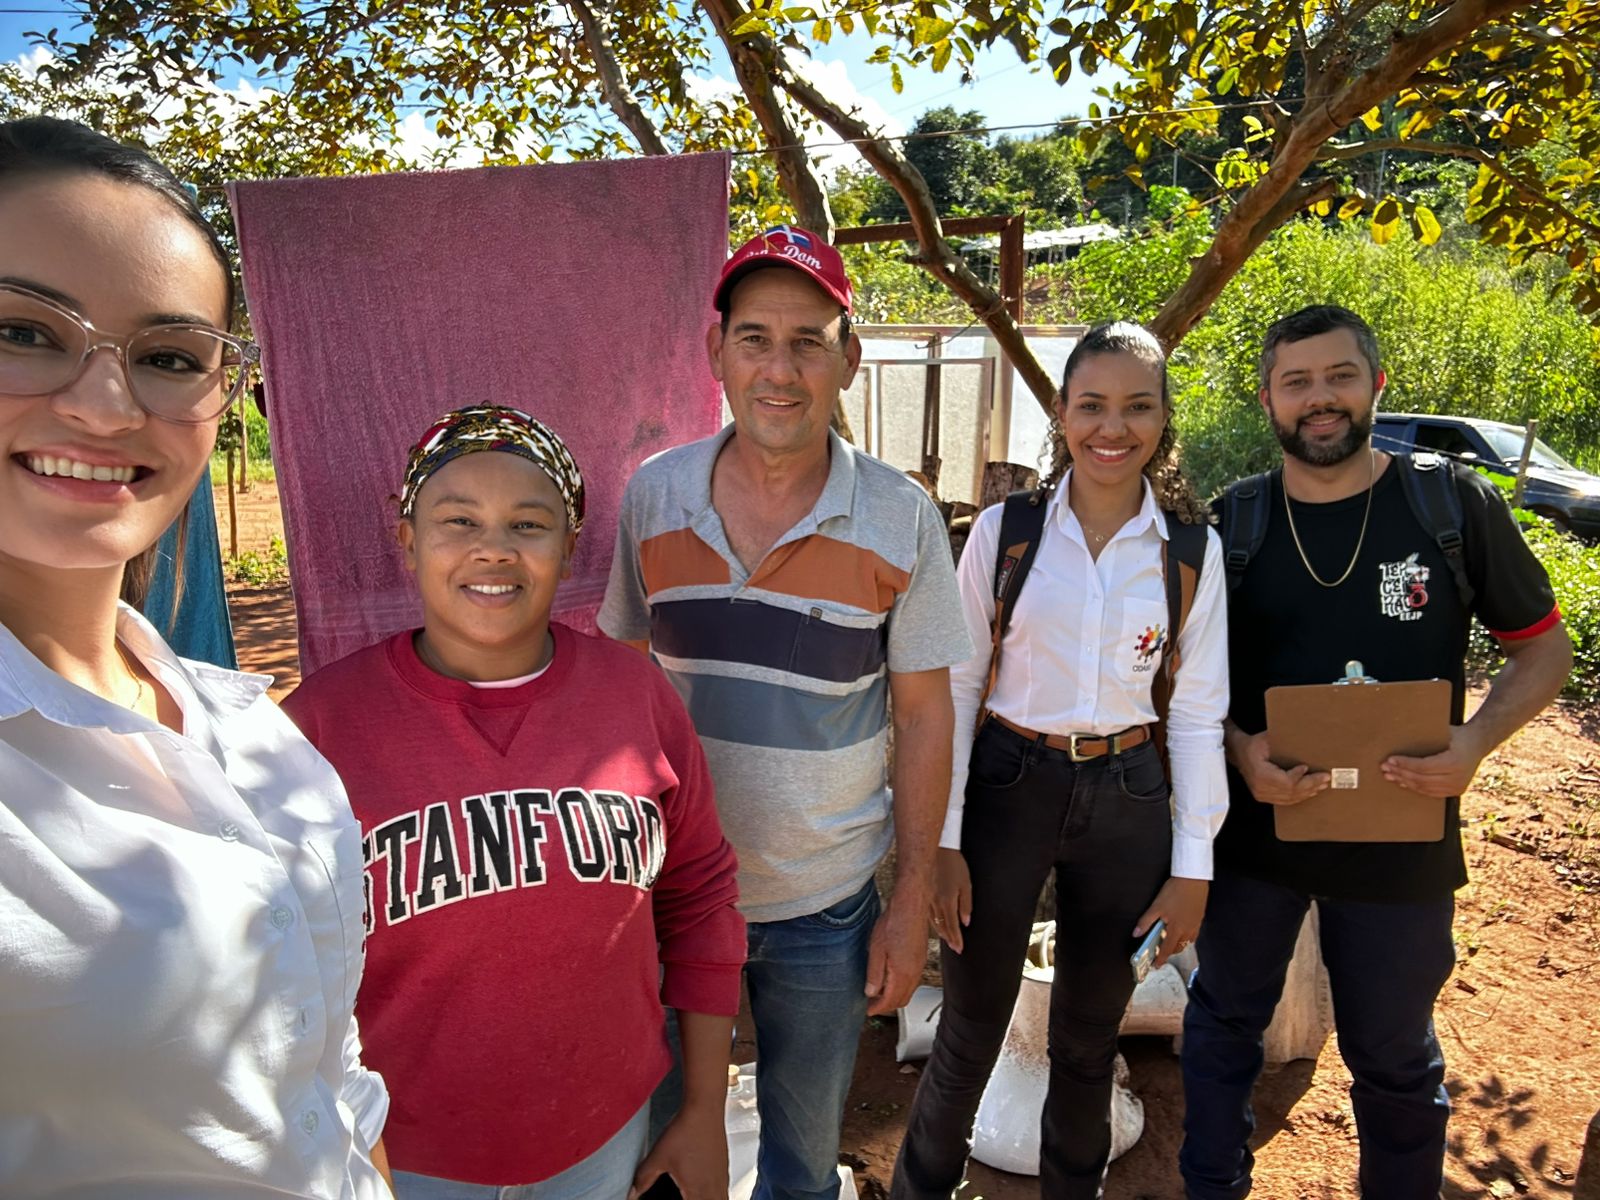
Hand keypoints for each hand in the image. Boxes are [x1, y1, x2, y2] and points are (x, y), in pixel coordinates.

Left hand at [629, 1099, 726, 1199]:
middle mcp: (714, 1187)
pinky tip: (708, 1190)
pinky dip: (716, 1195)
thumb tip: (634, 1191)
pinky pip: (724, 1191)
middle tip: (685, 1197)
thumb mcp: (658, 1156)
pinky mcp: (724, 1168)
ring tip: (696, 1197)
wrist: (704, 1108)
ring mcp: (721, 1177)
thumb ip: (643, 1178)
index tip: (679, 1199)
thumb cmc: (686, 1130)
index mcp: (697, 1191)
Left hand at [864, 889, 929, 1015]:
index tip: (868, 1011)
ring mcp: (919, 966)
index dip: (878, 1008)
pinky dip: (901, 987)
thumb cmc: (893, 923)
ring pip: (908, 991)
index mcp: (902, 974)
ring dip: (894, 996)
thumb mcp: (876, 950)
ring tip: (879, 992)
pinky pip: (913, 981)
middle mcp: (914, 973)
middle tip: (872, 1003)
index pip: (890, 1001)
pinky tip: (891, 978)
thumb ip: (874, 974)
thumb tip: (871, 993)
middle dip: (886, 1005)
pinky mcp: (921, 958)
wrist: (912, 906)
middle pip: (901, 1000)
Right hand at [930, 849, 972, 953]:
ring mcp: (927, 899)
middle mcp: (935, 903)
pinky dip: (933, 923)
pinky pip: (927, 914)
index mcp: (947, 901)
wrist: (937, 849)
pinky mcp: (923, 894)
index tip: (960, 948)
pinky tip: (936, 925)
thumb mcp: (966, 883)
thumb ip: (966, 904)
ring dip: (941, 932)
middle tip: (955, 947)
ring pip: (933, 922)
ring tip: (947, 940)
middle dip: (949, 938)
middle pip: (942, 927)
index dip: (956, 939)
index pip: (952, 926)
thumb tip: (966, 922)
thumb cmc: (954, 864)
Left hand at [1133, 876, 1208, 968]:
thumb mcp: (1156, 906)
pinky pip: (1193, 934)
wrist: (1192, 880)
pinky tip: (1181, 930)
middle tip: (1161, 952)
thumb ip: (1146, 921)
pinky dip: (1186, 937)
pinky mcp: (1199, 918)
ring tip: (1169, 941)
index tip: (1157, 965)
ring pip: (1187, 942)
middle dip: (1169, 952)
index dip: (1160, 958)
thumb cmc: (1175, 891)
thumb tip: (1136, 933)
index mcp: (1177, 929)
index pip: (1167, 949)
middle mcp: (1188, 930)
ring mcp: (1195, 925)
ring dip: (1178, 945)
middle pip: (1178, 947)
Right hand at [1232, 728, 1329, 806]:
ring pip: (1290, 798)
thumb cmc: (1253, 745)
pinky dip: (1299, 796)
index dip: (1299, 777)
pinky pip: (1285, 800)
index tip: (1307, 767)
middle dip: (1310, 785)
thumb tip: (1303, 739)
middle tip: (1325, 778)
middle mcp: (1261, 788)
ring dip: (1308, 792)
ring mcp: (1262, 794)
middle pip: (1291, 792)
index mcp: (1260, 775)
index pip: (1286, 782)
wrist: (1238, 752)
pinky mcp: (1264, 796)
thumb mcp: (1266, 739)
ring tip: (1322, 785)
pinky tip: (1310, 792)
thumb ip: (1282, 743)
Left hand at [1382, 726, 1485, 797]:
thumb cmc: (1457, 734)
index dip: (1405, 764)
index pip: (1423, 766)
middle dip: (1401, 773)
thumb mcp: (1444, 731)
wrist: (1479, 743)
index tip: (1389, 760)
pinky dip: (1416, 787)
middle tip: (1384, 768)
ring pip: (1425, 788)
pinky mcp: (1457, 791)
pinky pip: (1432, 792)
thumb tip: (1397, 734)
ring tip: (1389, 775)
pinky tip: (1403, 782)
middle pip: (1422, 779)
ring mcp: (1458, 786)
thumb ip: (1424, 736)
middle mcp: (1458, 777)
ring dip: (1405, 782)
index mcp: (1454, 762)